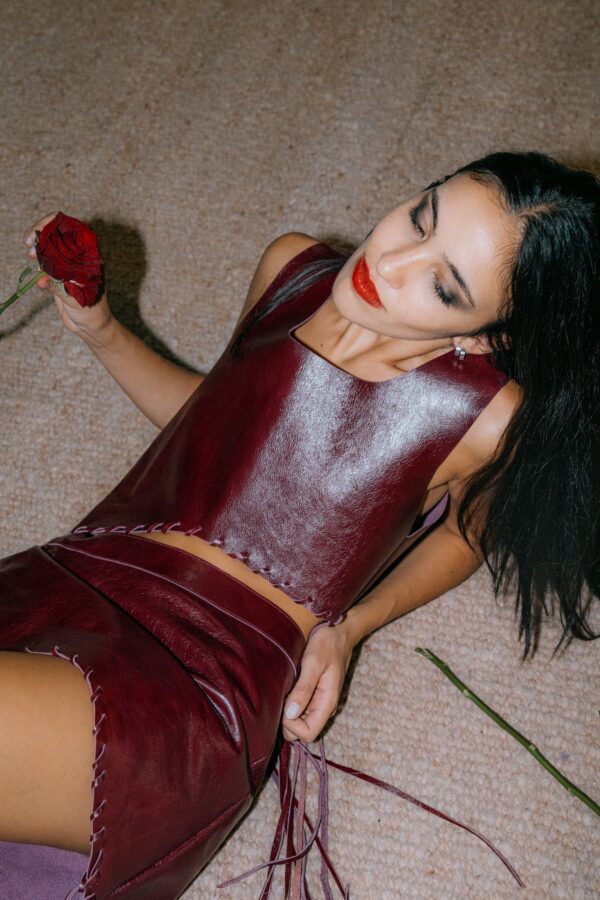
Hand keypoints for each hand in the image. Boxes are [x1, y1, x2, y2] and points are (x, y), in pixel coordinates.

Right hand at [23, 213, 112, 340]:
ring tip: (30, 254)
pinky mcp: (60, 276)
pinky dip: (39, 262)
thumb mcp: (76, 298)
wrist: (91, 327)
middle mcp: (79, 258)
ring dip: (38, 247)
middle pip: (59, 235)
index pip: (73, 230)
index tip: (40, 230)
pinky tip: (35, 267)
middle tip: (29, 242)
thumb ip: (59, 287)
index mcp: (89, 257)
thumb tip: (42, 279)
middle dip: (41, 234)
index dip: (55, 224)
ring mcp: (69, 266)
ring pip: (51, 248)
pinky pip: (47, 263)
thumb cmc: (91, 311)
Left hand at [281, 620, 354, 742]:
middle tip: (280, 697)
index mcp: (327, 702)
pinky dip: (291, 705)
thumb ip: (304, 689)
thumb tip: (290, 714)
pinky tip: (287, 689)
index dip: (292, 725)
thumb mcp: (314, 663)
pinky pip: (301, 710)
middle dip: (288, 721)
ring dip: (289, 713)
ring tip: (283, 691)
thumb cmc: (327, 644)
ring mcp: (320, 701)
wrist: (340, 631)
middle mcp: (325, 707)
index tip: (284, 704)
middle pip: (303, 731)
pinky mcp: (315, 695)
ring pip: (301, 722)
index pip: (308, 734)